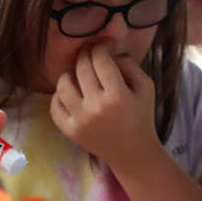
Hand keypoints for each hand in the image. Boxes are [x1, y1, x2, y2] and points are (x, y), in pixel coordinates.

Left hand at [51, 48, 157, 171]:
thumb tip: (108, 51)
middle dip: (85, 56)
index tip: (101, 48)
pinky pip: (55, 105)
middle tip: (88, 54)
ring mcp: (80, 120)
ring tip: (77, 75)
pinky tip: (70, 93)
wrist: (132, 153)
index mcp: (118, 96)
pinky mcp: (70, 131)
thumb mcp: (146, 87)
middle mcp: (96, 107)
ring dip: (69, 74)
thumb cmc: (141, 117)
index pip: (101, 60)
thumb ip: (129, 64)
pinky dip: (59, 95)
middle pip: (82, 68)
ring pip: (63, 84)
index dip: (99, 48)